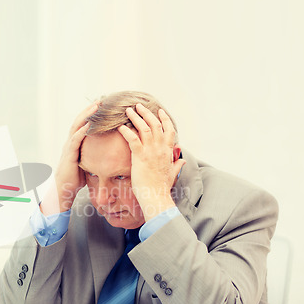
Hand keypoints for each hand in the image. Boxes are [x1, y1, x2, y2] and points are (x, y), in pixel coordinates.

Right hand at [40, 101, 98, 214]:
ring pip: (77, 126)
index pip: (84, 125)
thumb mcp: (88, 164)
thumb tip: (109, 155)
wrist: (63, 189)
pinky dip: (82, 131)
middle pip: (80, 121)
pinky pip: (75, 140)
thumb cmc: (76, 179)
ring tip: (96, 106)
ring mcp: (69, 147)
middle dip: (90, 110)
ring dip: (87, 115)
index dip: (92, 115)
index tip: (102, 106)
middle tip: (101, 100)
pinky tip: (89, 124)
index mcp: (76, 143)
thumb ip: (94, 156)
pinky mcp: (69, 154)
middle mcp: (71, 142)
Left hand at [118, 103, 184, 220]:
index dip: (164, 119)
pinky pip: (133, 139)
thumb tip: (183, 160)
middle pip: (155, 125)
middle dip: (147, 113)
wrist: (156, 197)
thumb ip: (177, 165)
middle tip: (138, 106)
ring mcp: (151, 152)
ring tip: (128, 110)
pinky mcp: (140, 157)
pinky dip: (126, 131)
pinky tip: (120, 126)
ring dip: (136, 117)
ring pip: (145, 128)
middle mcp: (160, 149)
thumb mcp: (172, 174)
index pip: (169, 130)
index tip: (159, 111)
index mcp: (167, 151)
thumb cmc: (161, 187)